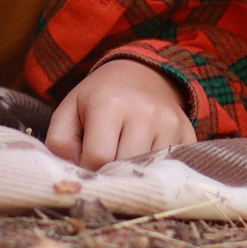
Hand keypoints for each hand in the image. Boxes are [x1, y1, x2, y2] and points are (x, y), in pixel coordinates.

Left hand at [46, 59, 194, 168]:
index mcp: (110, 103)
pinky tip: (146, 157)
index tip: (86, 162)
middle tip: (105, 163)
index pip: (98, 157)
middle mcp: (145, 112)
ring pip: (148, 171)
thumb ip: (59, 142)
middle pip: (125, 167)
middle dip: (111, 172)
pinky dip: (156, 170)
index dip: (88, 167)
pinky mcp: (187, 134)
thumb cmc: (100, 97)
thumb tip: (72, 171)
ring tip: (125, 157)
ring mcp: (171, 123)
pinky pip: (170, 168)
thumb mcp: (69, 110)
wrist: (142, 74)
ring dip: (133, 172)